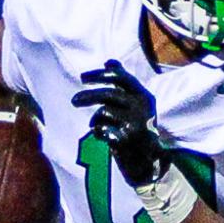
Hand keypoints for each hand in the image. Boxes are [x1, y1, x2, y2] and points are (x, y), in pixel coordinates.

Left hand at [72, 60, 167, 185]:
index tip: (82, 78)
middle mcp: (141, 108)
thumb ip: (123, 84)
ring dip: (95, 119)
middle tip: (74, 101)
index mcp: (144, 96)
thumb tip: (109, 62)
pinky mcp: (125, 140)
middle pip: (108, 95)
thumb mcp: (136, 103)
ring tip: (97, 126)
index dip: (99, 75)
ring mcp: (134, 124)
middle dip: (88, 96)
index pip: (120, 78)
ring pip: (103, 112)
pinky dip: (98, 132)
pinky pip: (101, 129)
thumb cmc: (138, 127)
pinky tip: (103, 136)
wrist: (150, 161)